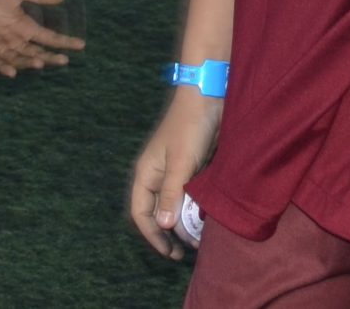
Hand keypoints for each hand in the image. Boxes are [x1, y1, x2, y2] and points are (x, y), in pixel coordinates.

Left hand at [0, 0, 83, 76]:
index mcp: (23, 25)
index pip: (47, 37)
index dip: (63, 41)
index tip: (80, 45)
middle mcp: (13, 37)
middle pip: (35, 51)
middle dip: (50, 56)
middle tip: (64, 60)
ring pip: (18, 58)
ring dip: (29, 61)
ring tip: (41, 62)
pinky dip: (3, 67)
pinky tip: (13, 72)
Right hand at [129, 91, 220, 259]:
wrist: (208, 98)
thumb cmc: (190, 128)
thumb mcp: (181, 163)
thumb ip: (171, 194)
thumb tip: (163, 226)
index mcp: (146, 173)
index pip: (140, 212)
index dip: (152, 235)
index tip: (170, 251)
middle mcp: (156, 175)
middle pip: (155, 212)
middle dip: (168, 233)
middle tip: (186, 251)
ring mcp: (173, 172)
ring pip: (172, 206)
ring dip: (182, 223)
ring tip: (198, 239)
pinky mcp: (189, 168)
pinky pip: (186, 196)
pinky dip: (192, 209)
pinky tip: (204, 219)